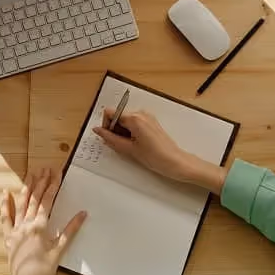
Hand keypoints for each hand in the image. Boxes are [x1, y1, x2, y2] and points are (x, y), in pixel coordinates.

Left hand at [0, 168, 86, 274]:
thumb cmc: (44, 269)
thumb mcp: (60, 249)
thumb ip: (71, 230)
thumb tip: (82, 214)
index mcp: (40, 226)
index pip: (47, 200)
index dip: (52, 185)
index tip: (56, 173)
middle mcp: (26, 225)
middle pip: (34, 199)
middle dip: (41, 182)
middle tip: (45, 169)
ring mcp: (15, 230)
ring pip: (21, 204)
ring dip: (26, 188)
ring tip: (30, 174)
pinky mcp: (8, 237)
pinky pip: (5, 218)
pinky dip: (5, 204)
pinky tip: (5, 193)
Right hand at [93, 109, 227, 194]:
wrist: (175, 162)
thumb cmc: (155, 157)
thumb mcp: (128, 149)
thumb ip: (110, 138)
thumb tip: (98, 131)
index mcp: (135, 118)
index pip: (110, 113)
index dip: (106, 125)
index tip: (109, 138)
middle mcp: (141, 113)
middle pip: (118, 116)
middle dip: (114, 129)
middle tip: (120, 145)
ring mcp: (147, 117)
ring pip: (125, 120)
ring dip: (122, 132)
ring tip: (130, 147)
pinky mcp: (151, 123)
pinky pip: (134, 123)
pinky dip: (130, 132)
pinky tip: (136, 145)